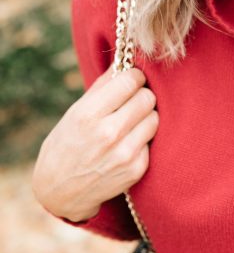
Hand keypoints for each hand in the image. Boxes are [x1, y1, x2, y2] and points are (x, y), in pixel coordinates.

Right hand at [32, 66, 158, 222]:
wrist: (60, 192)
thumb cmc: (67, 144)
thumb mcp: (75, 112)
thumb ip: (103, 86)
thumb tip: (126, 60)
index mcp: (88, 115)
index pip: (131, 81)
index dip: (134, 77)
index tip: (131, 80)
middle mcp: (108, 134)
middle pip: (147, 98)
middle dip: (141, 96)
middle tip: (131, 102)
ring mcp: (124, 154)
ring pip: (154, 118)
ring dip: (145, 117)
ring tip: (130, 123)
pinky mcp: (136, 169)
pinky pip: (152, 141)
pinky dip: (142, 140)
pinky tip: (127, 144)